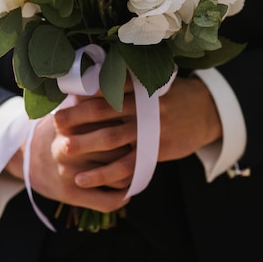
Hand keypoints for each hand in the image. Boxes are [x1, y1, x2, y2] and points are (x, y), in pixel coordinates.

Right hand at [6, 91, 136, 212]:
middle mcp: (68, 149)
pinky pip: (106, 200)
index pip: (108, 119)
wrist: (25, 157)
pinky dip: (123, 196)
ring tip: (139, 162)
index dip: (128, 118)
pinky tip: (129, 189)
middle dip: (133, 143)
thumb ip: (87, 97)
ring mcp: (70, 174)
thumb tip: (113, 76)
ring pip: (116, 174)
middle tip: (144, 139)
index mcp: (68, 124)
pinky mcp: (72, 195)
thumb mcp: (67, 108)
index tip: (139, 116)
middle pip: (116, 146)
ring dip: (133, 169)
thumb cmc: (55, 128)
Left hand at [68, 74, 221, 187]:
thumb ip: (125, 83)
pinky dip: (103, 174)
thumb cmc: (172, 95)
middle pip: (104, 110)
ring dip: (85, 144)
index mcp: (140, 85)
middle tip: (56, 123)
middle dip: (77, 116)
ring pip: (111, 138)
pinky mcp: (155, 151)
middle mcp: (143, 105)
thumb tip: (88, 84)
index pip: (107, 85)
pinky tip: (84, 179)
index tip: (62, 96)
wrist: (206, 112)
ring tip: (62, 149)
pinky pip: (125, 165)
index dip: (83, 92)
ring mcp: (150, 129)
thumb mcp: (152, 82)